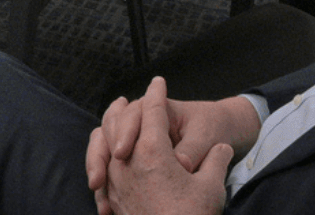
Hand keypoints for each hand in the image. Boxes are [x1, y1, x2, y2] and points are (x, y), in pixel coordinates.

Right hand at [98, 78, 233, 214]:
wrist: (217, 132)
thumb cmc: (211, 128)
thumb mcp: (207, 136)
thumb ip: (193, 149)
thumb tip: (181, 164)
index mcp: (159, 109)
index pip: (134, 114)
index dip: (125, 132)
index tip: (122, 154)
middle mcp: (141, 122)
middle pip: (108, 131)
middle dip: (99, 154)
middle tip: (98, 179)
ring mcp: (134, 140)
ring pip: (103, 149)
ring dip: (96, 168)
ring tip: (97, 189)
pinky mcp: (133, 159)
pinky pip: (110, 170)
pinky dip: (106, 187)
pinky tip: (106, 207)